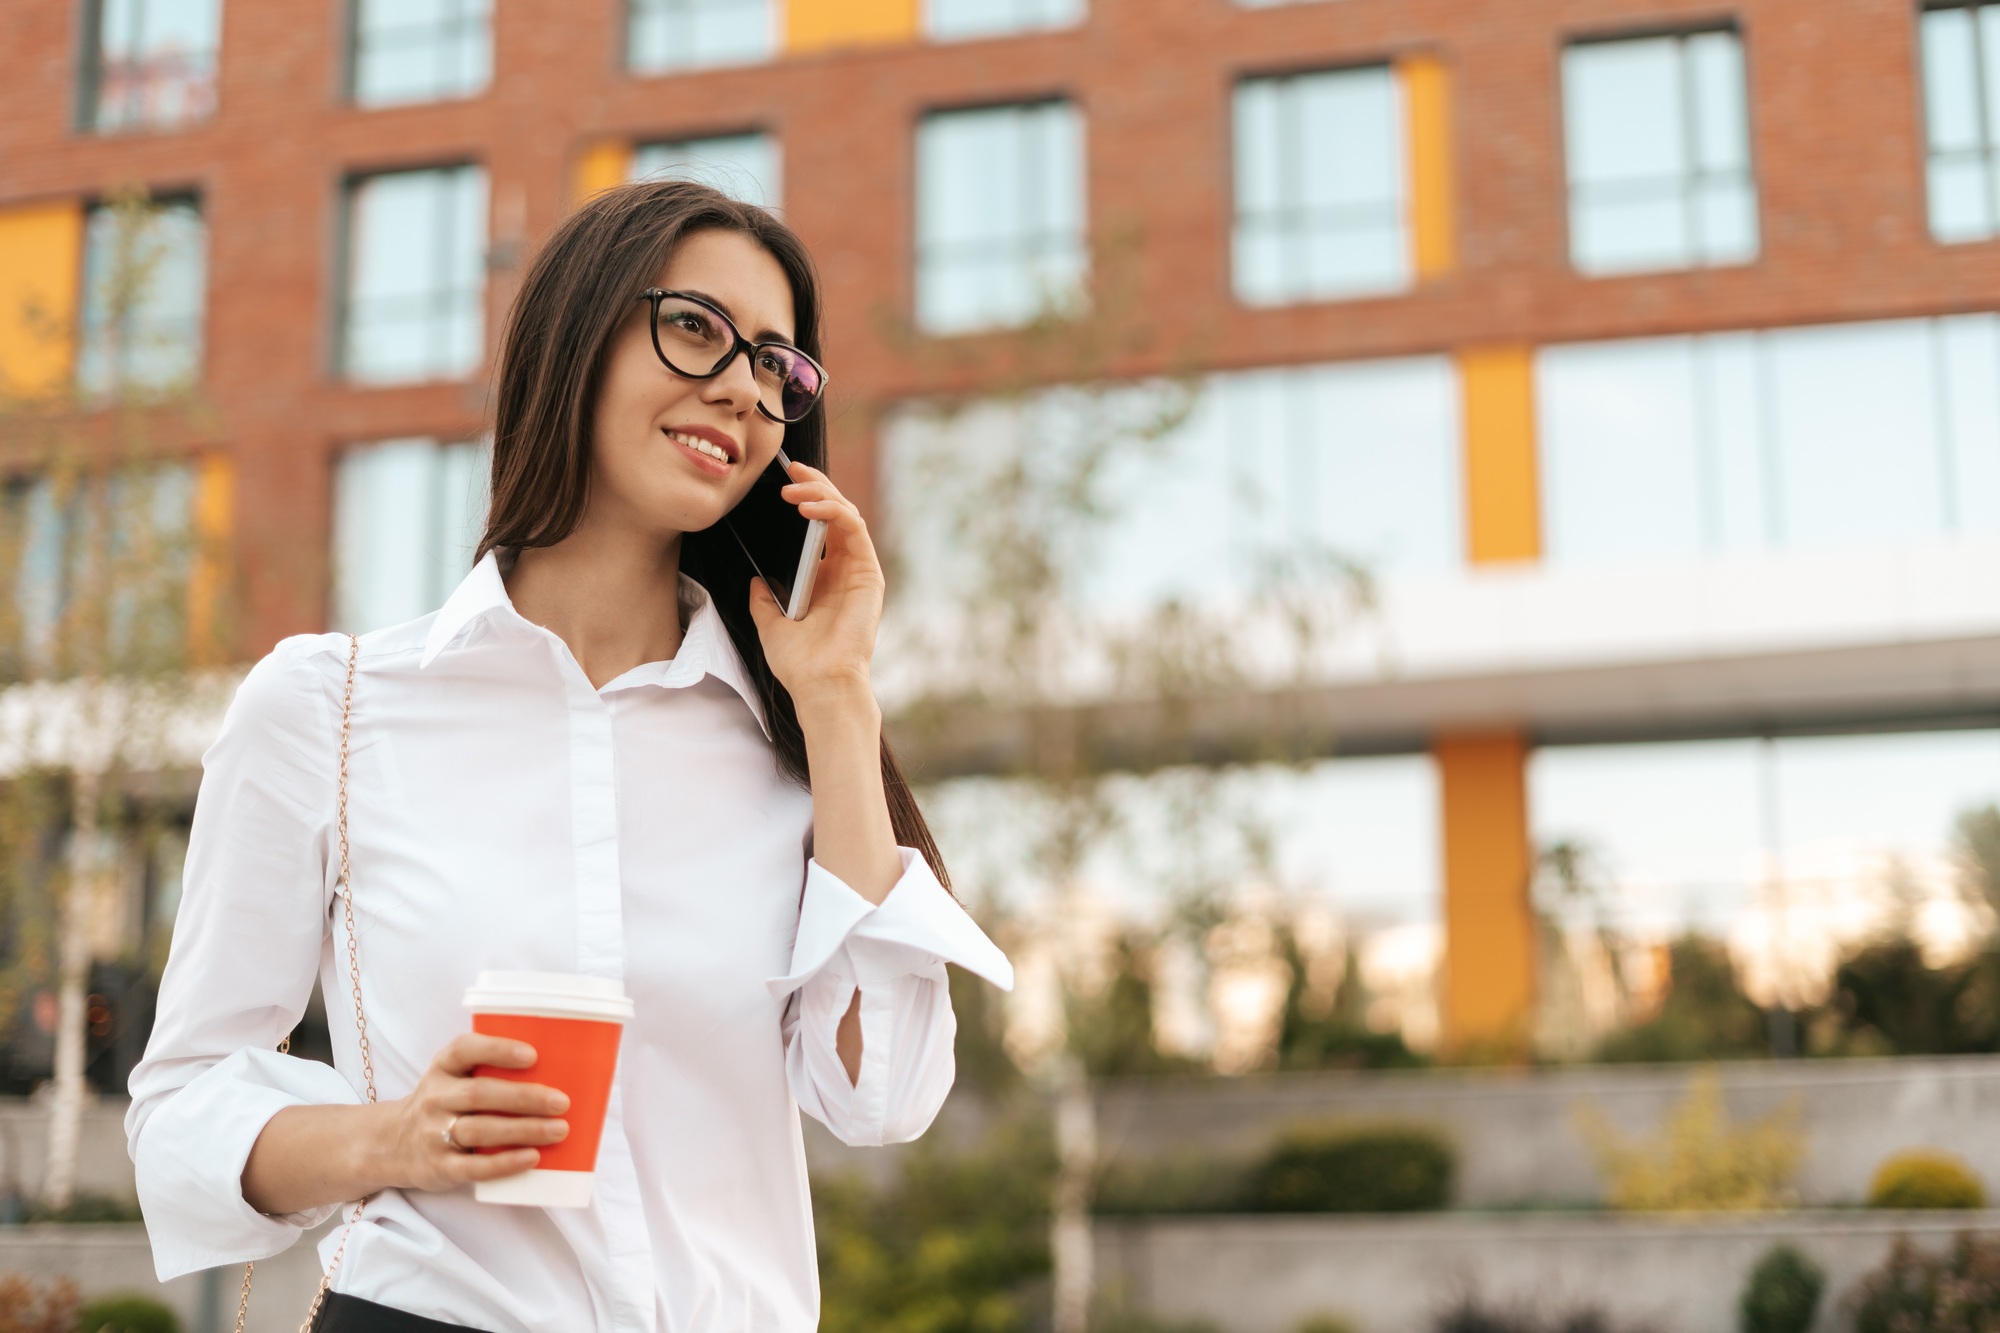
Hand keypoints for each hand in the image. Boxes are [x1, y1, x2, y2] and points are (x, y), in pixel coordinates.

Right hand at [373, 1033, 569, 1192]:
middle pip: (480, 1093)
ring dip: (523, 1130)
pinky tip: (532, 1158)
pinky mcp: (439, 1166)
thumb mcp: (453, 1078)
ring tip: (559, 1130)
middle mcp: (436, 1097)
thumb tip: (559, 1072)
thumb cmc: (444, 1103)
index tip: (532, 1055)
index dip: (498, 1050)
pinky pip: (474, 1166)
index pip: (465, 1050)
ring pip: (480, 1129)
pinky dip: (505, 1162)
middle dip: (524, 1097)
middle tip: (562, 1102)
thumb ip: (490, 1071)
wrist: (391, 1144)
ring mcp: (434, 1133)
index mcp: (443, 1067)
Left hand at [746, 459, 884, 713]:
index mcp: (825, 579)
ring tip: (794, 488)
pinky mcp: (868, 572)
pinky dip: (833, 511)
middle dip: (814, 485)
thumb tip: (756, 582)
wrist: (819, 683)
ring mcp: (859, 570)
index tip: (782, 483)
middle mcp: (845, 570)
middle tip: (791, 469)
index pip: (819, 527)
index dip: (806, 499)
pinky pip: (854, 529)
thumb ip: (764, 601)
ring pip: (846, 514)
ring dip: (821, 493)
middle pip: (835, 513)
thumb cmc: (799, 662)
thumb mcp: (770, 625)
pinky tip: (808, 507)